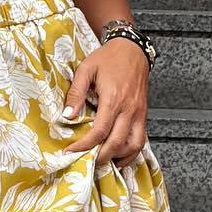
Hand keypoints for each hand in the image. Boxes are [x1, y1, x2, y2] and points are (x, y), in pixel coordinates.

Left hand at [61, 37, 151, 169]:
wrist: (132, 49)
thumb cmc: (108, 58)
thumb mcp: (86, 69)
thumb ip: (76, 93)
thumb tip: (67, 116)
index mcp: (113, 99)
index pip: (99, 132)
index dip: (84, 145)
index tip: (71, 151)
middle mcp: (129, 109)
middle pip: (117, 143)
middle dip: (101, 157)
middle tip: (86, 162)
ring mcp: (139, 113)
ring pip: (134, 145)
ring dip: (119, 157)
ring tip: (104, 160)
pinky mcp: (143, 114)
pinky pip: (141, 139)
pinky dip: (131, 151)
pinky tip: (119, 154)